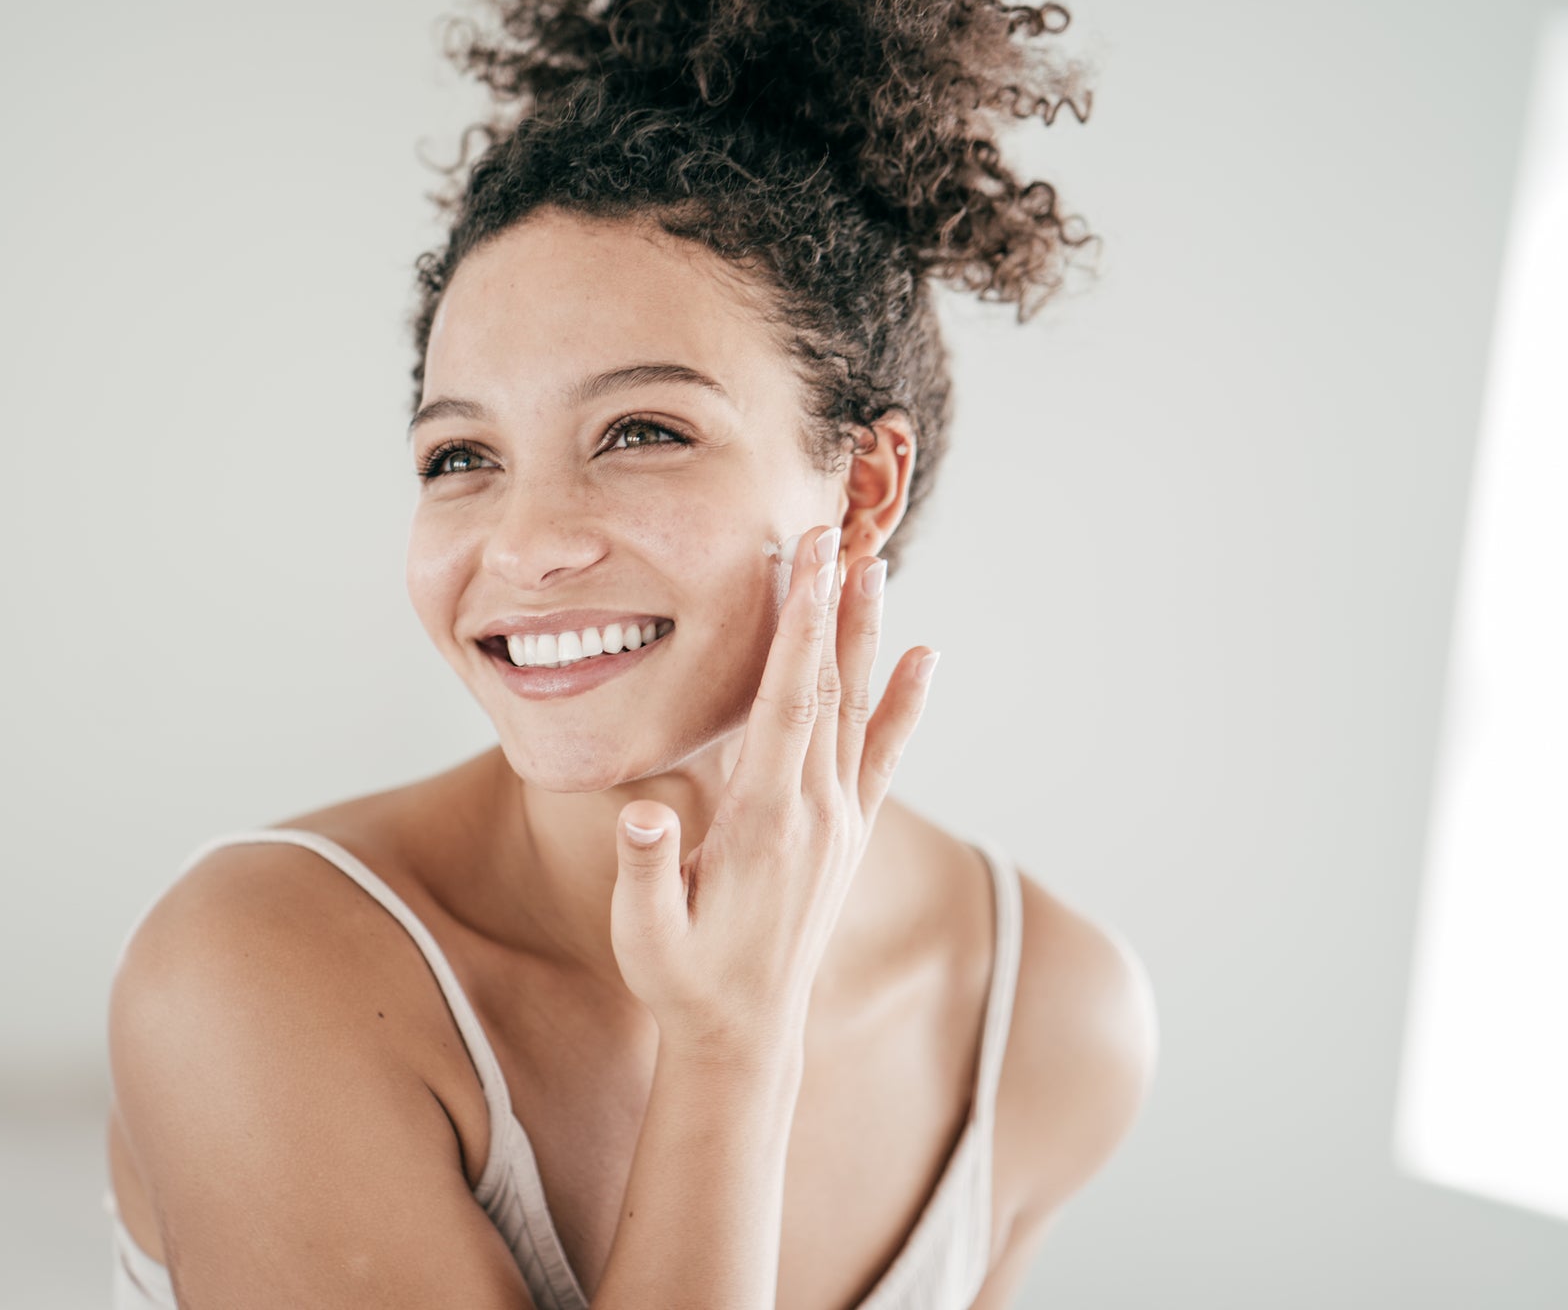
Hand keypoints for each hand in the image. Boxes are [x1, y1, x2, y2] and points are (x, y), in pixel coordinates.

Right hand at [608, 524, 938, 1061]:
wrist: (745, 1035)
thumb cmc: (682, 978)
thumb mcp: (644, 935)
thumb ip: (644, 873)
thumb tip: (641, 817)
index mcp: (765, 822)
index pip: (788, 704)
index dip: (798, 629)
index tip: (806, 564)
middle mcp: (816, 812)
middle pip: (831, 688)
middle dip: (833, 606)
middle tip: (838, 532)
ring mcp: (840, 821)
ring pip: (860, 709)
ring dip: (867, 634)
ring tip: (875, 565)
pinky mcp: (848, 833)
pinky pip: (885, 754)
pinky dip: (908, 703)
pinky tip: (926, 658)